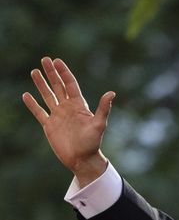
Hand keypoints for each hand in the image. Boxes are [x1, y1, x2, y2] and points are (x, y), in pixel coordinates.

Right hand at [23, 57, 114, 185]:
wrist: (82, 159)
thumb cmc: (93, 142)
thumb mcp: (99, 124)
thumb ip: (104, 108)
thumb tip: (112, 92)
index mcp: (79, 106)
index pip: (70, 85)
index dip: (64, 73)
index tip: (57, 61)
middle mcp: (68, 108)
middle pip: (58, 86)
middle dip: (51, 73)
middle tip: (44, 59)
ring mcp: (58, 116)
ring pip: (47, 96)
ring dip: (41, 84)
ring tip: (34, 71)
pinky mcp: (49, 126)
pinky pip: (39, 112)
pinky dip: (32, 104)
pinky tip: (26, 95)